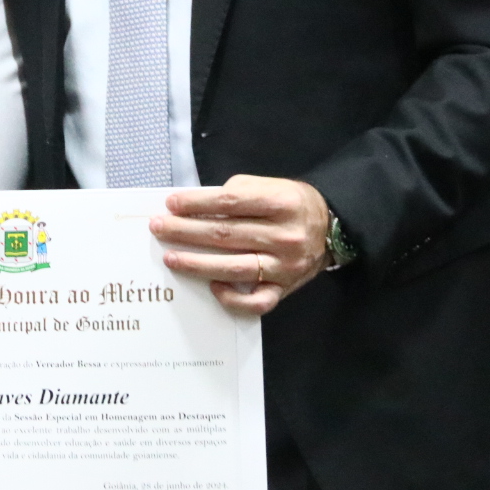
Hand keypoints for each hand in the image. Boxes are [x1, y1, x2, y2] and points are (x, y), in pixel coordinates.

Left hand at [149, 175, 332, 315]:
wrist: (331, 227)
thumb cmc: (291, 204)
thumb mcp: (271, 186)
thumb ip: (239, 192)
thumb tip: (196, 205)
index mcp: (281, 203)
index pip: (230, 202)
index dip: (197, 203)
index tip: (171, 204)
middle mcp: (284, 236)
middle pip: (225, 234)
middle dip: (186, 231)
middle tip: (158, 228)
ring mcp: (284, 266)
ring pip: (233, 268)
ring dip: (196, 263)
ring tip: (170, 257)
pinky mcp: (284, 289)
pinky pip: (256, 303)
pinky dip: (232, 299)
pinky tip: (212, 287)